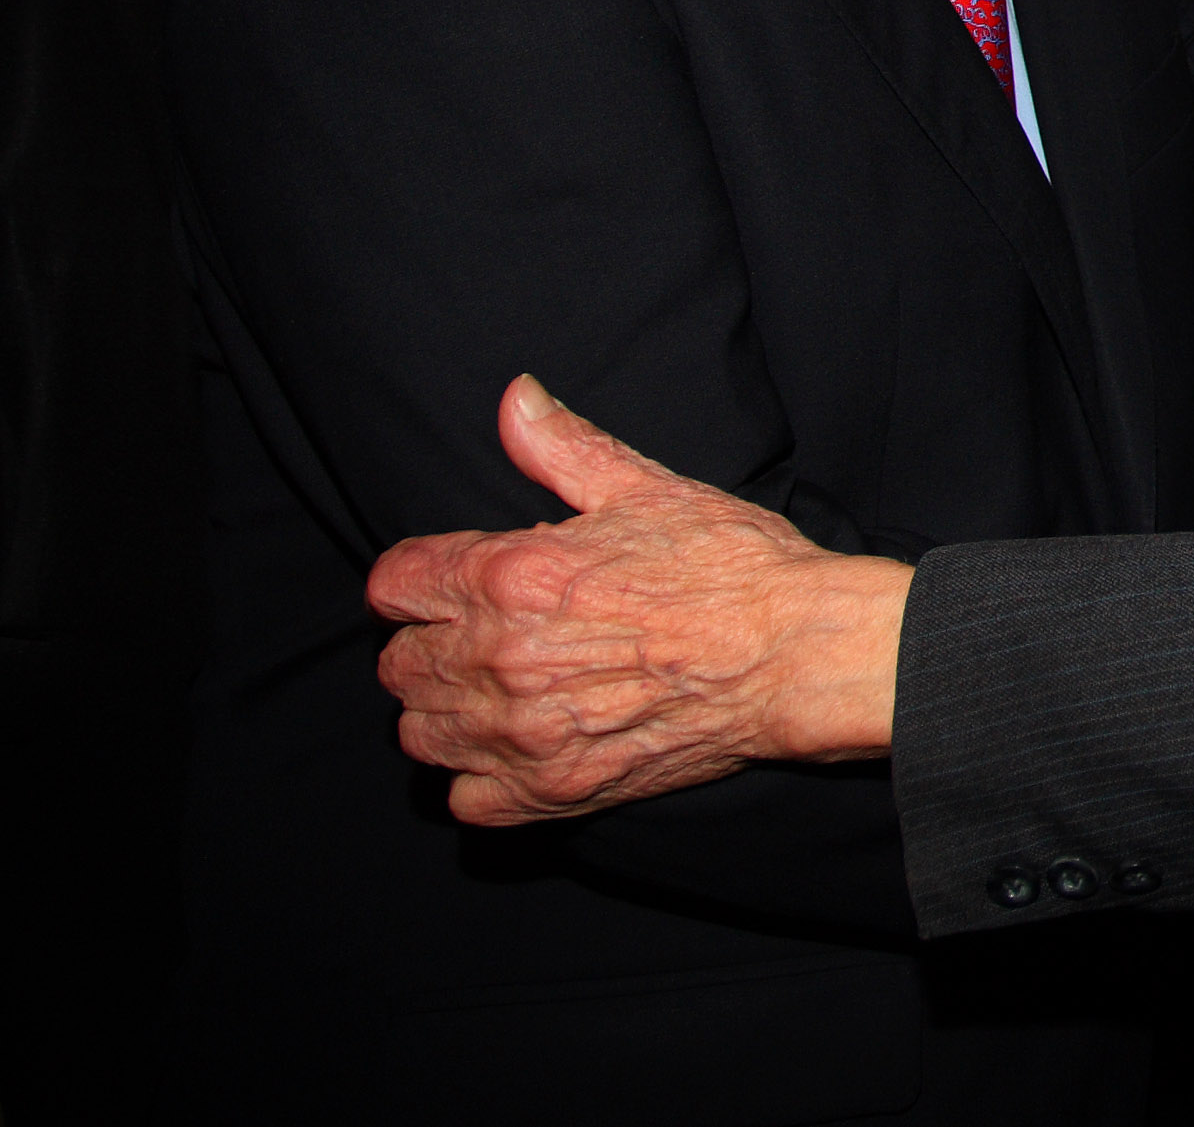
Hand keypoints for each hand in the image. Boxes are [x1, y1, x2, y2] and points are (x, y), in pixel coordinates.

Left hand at [368, 375, 909, 825]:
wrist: (794, 651)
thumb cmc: (731, 566)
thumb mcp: (645, 488)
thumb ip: (561, 446)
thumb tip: (514, 398)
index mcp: (510, 573)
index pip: (393, 584)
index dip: (417, 581)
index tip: (446, 586)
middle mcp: (500, 655)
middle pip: (397, 665)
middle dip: (430, 646)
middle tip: (483, 638)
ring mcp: (524, 731)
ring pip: (421, 735)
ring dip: (447, 714)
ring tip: (496, 695)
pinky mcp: (555, 788)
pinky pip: (468, 802)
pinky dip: (483, 780)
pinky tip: (521, 748)